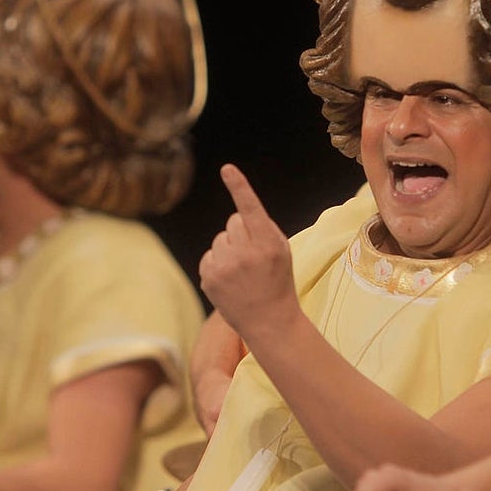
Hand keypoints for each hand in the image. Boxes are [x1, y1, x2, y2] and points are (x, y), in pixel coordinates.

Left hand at [199, 164, 301, 344]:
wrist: (268, 321)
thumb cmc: (278, 280)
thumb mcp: (282, 251)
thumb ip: (262, 229)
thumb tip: (236, 215)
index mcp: (268, 244)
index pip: (250, 209)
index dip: (239, 186)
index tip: (227, 169)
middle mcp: (245, 253)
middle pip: (233, 221)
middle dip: (242, 232)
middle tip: (254, 255)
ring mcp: (224, 267)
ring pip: (220, 238)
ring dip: (230, 248)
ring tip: (243, 271)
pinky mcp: (209, 278)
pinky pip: (210, 255)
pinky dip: (219, 263)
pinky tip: (231, 280)